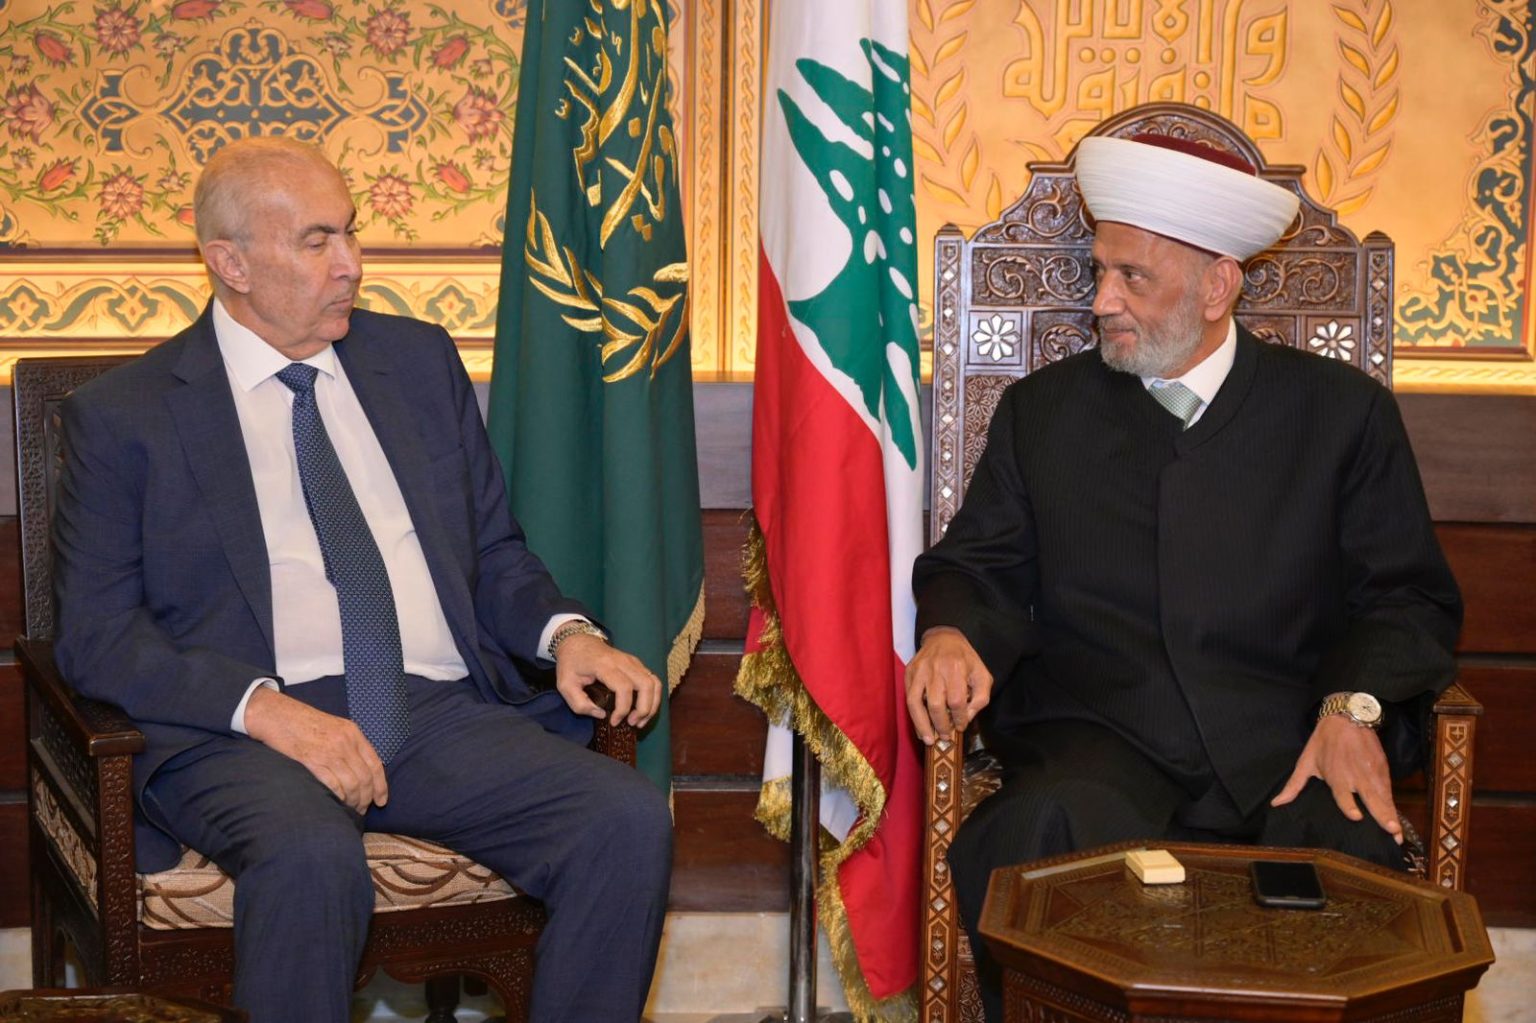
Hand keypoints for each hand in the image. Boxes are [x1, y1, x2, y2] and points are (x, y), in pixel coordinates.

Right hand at [242, 686, 387, 813]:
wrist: (276, 715)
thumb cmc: (303, 722)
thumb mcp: (334, 727)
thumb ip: (349, 744)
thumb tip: (361, 769)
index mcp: (353, 733)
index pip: (375, 764)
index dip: (381, 786)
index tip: (381, 801)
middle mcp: (345, 743)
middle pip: (365, 778)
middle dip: (366, 798)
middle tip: (362, 810)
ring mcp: (329, 752)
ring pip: (352, 784)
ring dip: (353, 801)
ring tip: (350, 810)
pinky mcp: (312, 761)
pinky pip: (333, 785)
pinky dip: (338, 798)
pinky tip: (337, 803)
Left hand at [554, 633, 661, 727]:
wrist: (577, 641)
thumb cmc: (571, 663)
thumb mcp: (565, 686)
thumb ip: (580, 704)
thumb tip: (601, 715)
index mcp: (604, 665)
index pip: (624, 688)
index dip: (622, 709)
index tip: (614, 722)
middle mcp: (623, 661)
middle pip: (646, 685)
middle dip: (644, 709)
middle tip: (633, 724)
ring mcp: (632, 661)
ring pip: (654, 682)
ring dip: (652, 704)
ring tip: (641, 720)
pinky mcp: (636, 664)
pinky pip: (652, 680)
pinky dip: (653, 697)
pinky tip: (643, 709)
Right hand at [905, 626, 992, 744]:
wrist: (943, 638)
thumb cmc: (965, 659)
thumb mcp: (981, 674)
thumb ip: (980, 697)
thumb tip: (966, 717)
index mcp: (956, 667)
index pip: (956, 700)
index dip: (959, 718)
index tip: (961, 726)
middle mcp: (936, 669)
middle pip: (935, 704)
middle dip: (941, 725)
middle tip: (946, 737)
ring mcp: (919, 671)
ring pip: (915, 703)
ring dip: (922, 725)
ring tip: (929, 740)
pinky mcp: (909, 673)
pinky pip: (908, 698)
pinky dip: (914, 716)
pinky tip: (921, 728)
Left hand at [1271, 714, 1401, 843]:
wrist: (1346, 717)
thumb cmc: (1323, 742)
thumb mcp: (1305, 762)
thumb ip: (1294, 785)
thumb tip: (1276, 804)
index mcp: (1336, 775)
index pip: (1343, 794)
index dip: (1349, 805)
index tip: (1356, 817)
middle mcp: (1356, 776)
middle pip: (1370, 798)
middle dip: (1382, 815)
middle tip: (1392, 832)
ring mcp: (1372, 773)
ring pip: (1383, 797)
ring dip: (1392, 815)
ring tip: (1398, 834)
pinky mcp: (1383, 768)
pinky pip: (1389, 790)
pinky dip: (1393, 805)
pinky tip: (1398, 819)